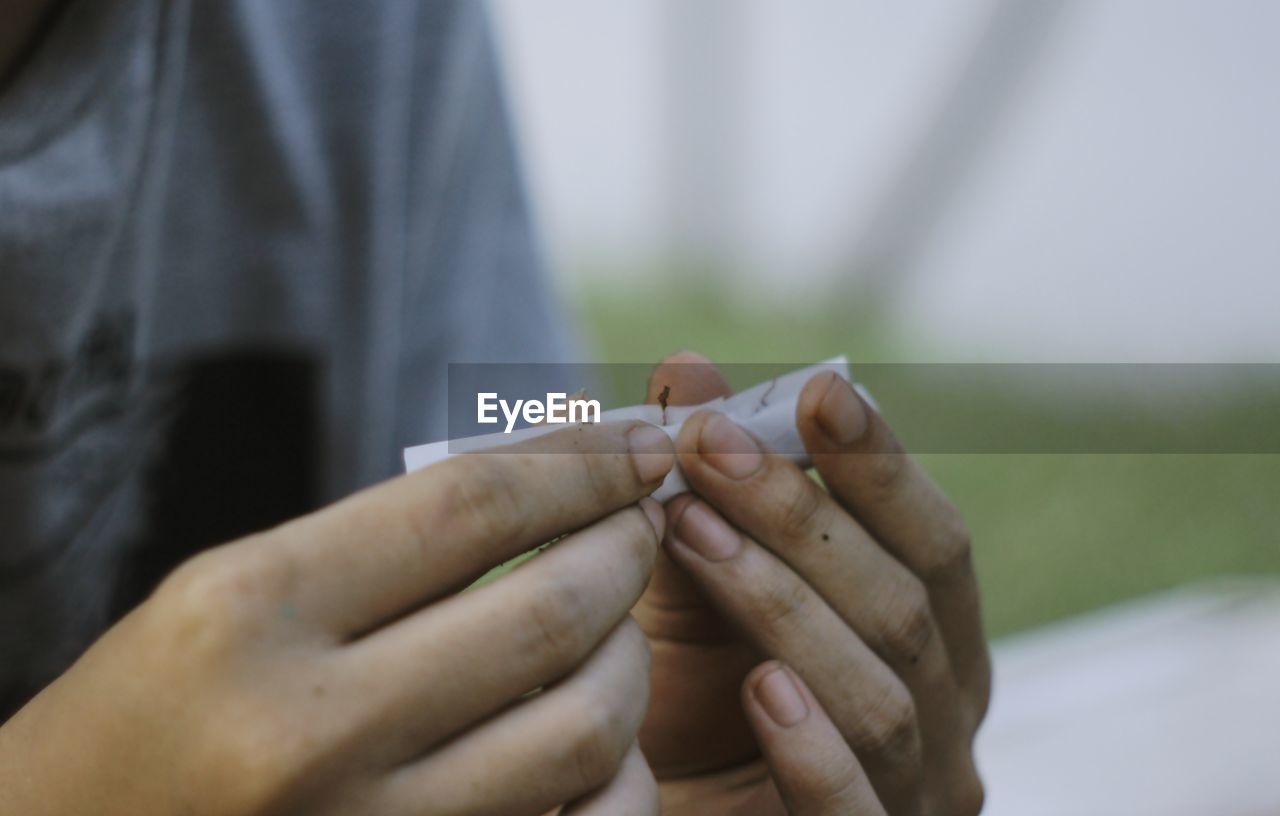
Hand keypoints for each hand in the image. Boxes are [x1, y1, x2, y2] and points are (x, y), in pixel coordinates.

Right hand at [0, 422, 674, 815]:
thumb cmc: (149, 714)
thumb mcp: (233, 596)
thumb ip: (385, 545)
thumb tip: (556, 477)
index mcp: (247, 612)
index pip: (468, 505)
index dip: (578, 461)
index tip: (638, 441)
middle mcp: (305, 730)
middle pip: (549, 611)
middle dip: (626, 548)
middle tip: (644, 519)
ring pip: (586, 727)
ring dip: (632, 656)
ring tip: (619, 619)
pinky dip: (616, 771)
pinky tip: (601, 728)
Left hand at [635, 353, 989, 814]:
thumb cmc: (685, 709)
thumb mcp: (692, 591)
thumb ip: (707, 490)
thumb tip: (688, 366)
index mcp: (932, 642)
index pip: (934, 543)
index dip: (882, 465)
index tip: (815, 391)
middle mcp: (945, 718)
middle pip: (905, 605)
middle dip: (806, 516)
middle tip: (710, 444)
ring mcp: (915, 799)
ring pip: (884, 697)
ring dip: (785, 604)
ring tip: (690, 531)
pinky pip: (856, 813)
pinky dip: (815, 752)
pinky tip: (756, 689)